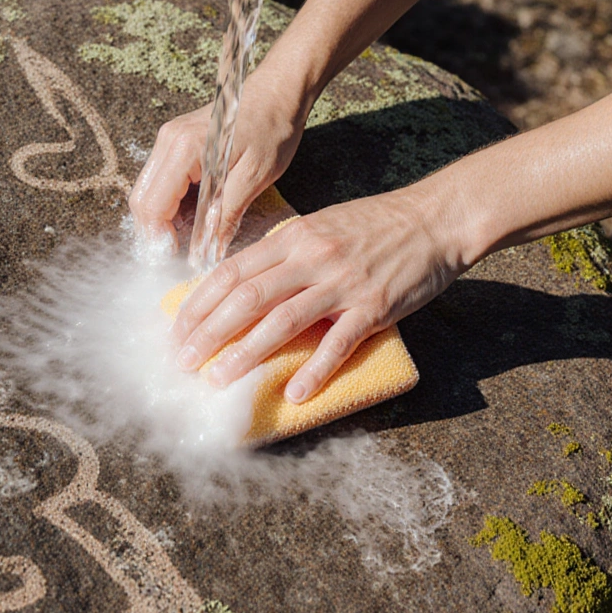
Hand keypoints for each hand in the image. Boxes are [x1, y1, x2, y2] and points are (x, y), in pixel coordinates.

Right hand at [129, 77, 306, 250]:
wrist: (279, 91)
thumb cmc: (272, 127)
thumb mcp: (254, 177)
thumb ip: (226, 215)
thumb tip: (208, 252)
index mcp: (183, 149)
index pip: (152, 205)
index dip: (159, 238)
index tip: (176, 260)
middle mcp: (168, 142)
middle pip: (142, 200)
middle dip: (155, 233)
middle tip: (179, 257)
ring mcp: (169, 141)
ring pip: (149, 193)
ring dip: (163, 221)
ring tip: (189, 241)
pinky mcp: (177, 144)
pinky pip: (162, 182)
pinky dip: (171, 205)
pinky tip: (193, 219)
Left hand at [170, 185, 469, 402]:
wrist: (436, 219)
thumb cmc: (375, 225)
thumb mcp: (319, 226)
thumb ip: (283, 254)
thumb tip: (242, 285)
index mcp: (293, 237)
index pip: (231, 272)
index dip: (198, 304)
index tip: (176, 332)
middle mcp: (311, 257)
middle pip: (246, 298)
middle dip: (208, 333)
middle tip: (183, 362)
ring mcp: (342, 283)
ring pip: (281, 321)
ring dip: (245, 354)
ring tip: (218, 379)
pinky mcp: (374, 307)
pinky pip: (338, 343)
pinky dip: (314, 371)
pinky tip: (292, 394)